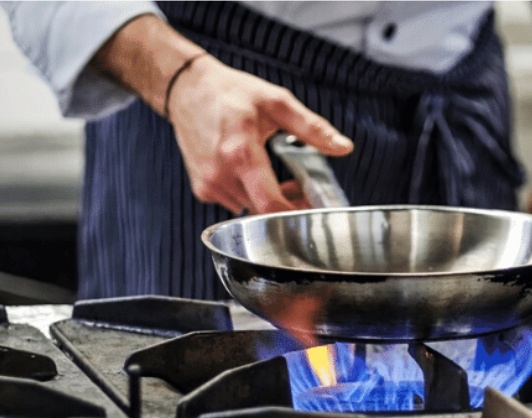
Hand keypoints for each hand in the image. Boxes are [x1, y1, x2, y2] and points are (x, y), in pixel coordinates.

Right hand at [92, 15, 351, 214]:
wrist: (187, 90)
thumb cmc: (231, 93)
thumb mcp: (277, 102)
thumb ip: (312, 128)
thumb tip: (344, 147)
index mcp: (240, 152)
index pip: (269, 205)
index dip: (295, 215)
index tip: (312, 209)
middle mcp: (220, 174)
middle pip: (263, 211)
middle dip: (287, 205)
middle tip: (300, 186)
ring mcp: (208, 184)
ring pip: (249, 210)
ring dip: (267, 201)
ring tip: (276, 176)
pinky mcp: (202, 189)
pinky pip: (234, 203)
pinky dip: (249, 196)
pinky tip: (253, 175)